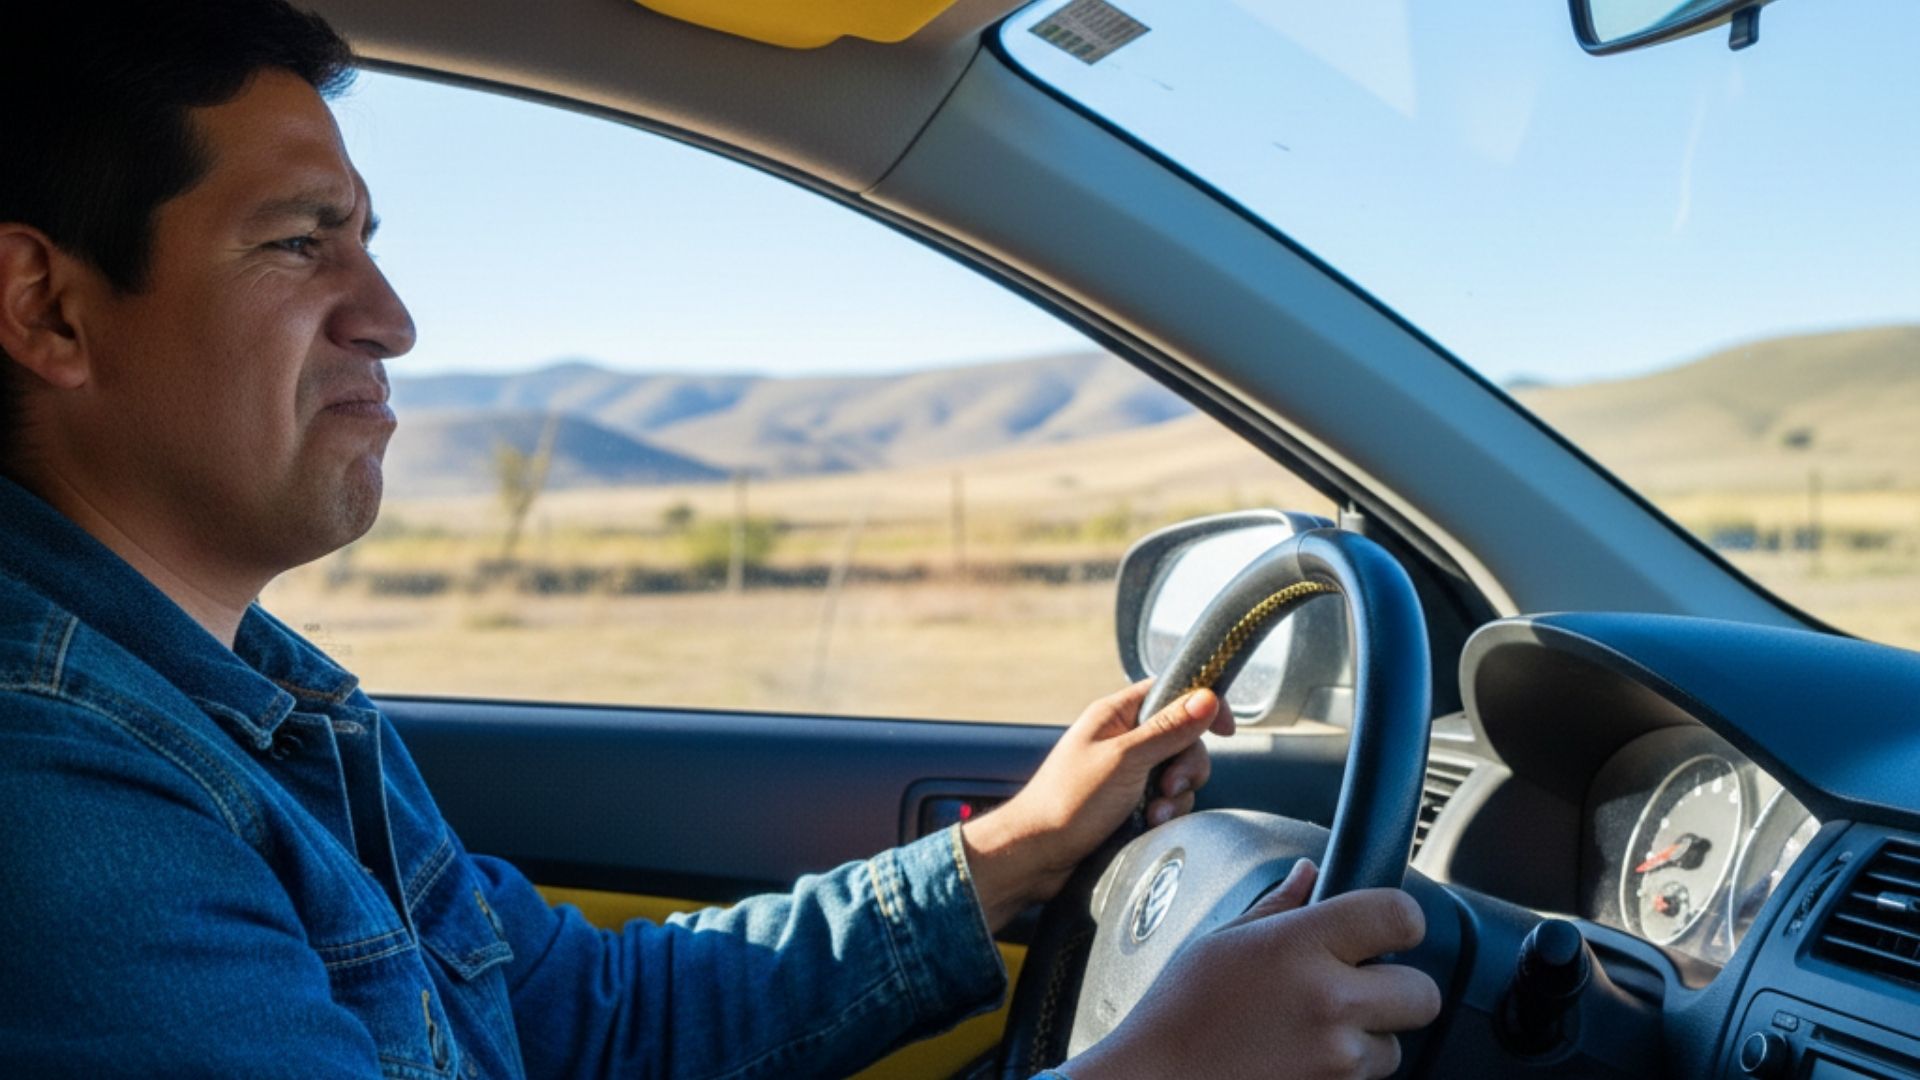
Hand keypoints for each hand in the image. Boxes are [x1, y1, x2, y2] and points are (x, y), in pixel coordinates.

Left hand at [961, 679, 1230, 930]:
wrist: (1036, 855)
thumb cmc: (1067, 802)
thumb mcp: (1124, 760)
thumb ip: (1168, 730)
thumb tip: (1207, 697)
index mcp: (1116, 714)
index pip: (1172, 692)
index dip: (1203, 705)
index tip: (1226, 728)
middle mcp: (1123, 739)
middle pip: (1184, 737)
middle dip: (1187, 765)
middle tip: (1167, 786)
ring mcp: (1127, 772)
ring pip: (1179, 773)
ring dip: (1176, 796)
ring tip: (1153, 814)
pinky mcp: (1130, 803)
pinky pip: (1167, 801)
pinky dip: (1166, 813)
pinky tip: (1150, 826)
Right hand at [1066, 860, 1442, 1079]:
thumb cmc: (1179, 1011)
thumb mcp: (1224, 941)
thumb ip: (1280, 905)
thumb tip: (1311, 874)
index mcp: (1299, 945)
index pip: (1400, 915)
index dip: (1400, 920)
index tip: (1385, 929)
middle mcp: (1328, 1000)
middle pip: (1422, 992)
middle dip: (1397, 991)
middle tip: (1356, 989)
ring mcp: (1335, 1058)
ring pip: (1394, 1047)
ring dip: (1366, 1041)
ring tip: (1309, 1032)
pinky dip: (1343, 1073)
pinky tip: (1298, 1059)